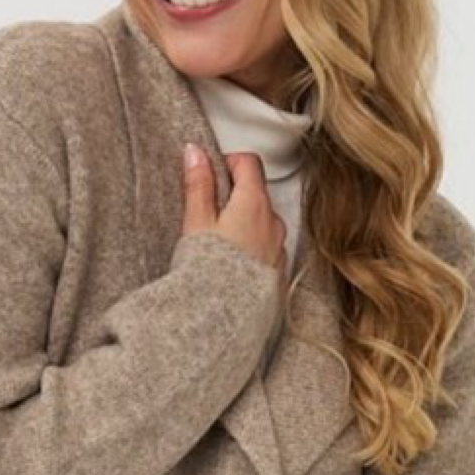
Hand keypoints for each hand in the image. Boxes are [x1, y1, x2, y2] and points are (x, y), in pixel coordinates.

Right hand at [181, 143, 287, 294]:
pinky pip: (266, 251)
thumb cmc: (210, 274)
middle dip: (235, 196)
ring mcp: (279, 249)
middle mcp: (273, 223)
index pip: (248, 163)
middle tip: (209, 212)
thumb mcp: (197, 223)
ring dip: (245, 224)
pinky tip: (232, 266)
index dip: (228, 162)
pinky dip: (251, 250)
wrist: (226, 322)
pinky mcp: (278, 273)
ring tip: (218, 244)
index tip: (212, 171)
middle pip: (257, 194)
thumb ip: (199, 185)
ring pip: (263, 224)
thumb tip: (195, 153)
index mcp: (254, 204)